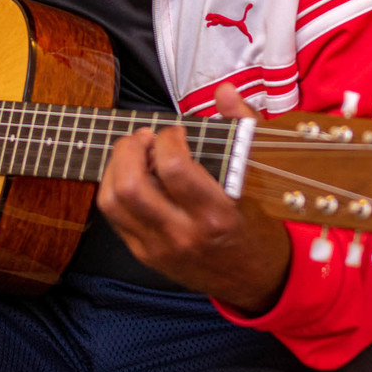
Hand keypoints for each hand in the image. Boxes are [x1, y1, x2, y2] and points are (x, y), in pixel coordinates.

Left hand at [97, 83, 289, 313]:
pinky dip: (114, 187)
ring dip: (115, 166)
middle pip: (131, 186)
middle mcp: (183, 233)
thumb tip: (225, 92)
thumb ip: (242, 127)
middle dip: (129, 149)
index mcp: (215, 213)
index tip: (176, 132)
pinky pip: (113, 217)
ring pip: (113, 201)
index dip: (167, 139)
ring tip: (133, 153)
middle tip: (145, 138)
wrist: (254, 279)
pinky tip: (130, 175)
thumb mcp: (258, 176)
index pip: (174, 168)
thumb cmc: (256, 223)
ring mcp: (159, 247)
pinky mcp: (144, 254)